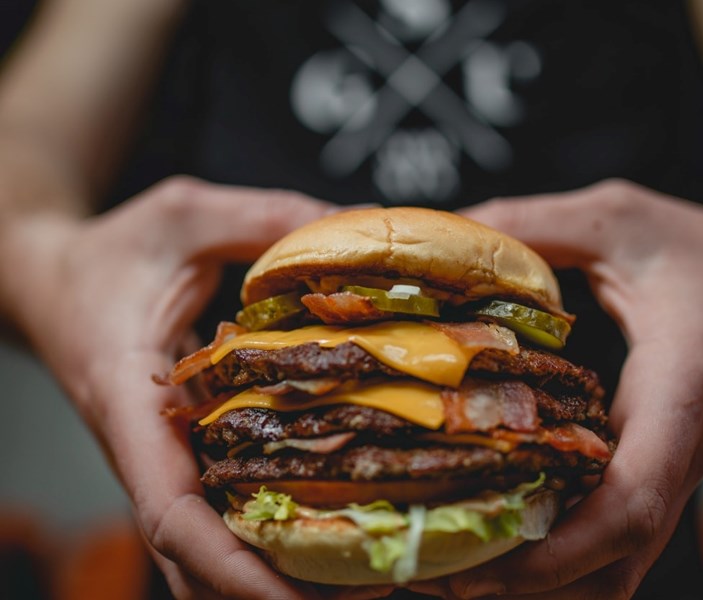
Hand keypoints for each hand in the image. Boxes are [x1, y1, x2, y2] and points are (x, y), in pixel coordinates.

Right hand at [6, 177, 350, 598]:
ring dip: (271, 574)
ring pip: (206, 544)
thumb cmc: (111, 251)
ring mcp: (164, 456)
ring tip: (363, 580)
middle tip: (364, 595)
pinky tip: (330, 529)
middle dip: (266, 591)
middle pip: (193, 554)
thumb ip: (264, 219)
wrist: (52, 278)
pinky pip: (220, 508)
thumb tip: (356, 225)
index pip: (166, 508)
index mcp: (128, 399)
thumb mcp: (183, 215)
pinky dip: (266, 534)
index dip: (224, 564)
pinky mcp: (182, 449)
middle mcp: (146, 447)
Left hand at [408, 180, 702, 598]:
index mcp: (676, 394)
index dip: (559, 549)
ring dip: (542, 586)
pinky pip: (615, 542)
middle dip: (527, 586)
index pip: (633, 500)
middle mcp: (676, 451)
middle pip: (614, 563)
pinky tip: (502, 538)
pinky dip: (562, 562)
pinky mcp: (659, 470)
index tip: (481, 567)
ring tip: (455, 573)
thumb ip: (534, 224)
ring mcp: (671, 471)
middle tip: (437, 576)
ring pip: (616, 569)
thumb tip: (448, 235)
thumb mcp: (619, 220)